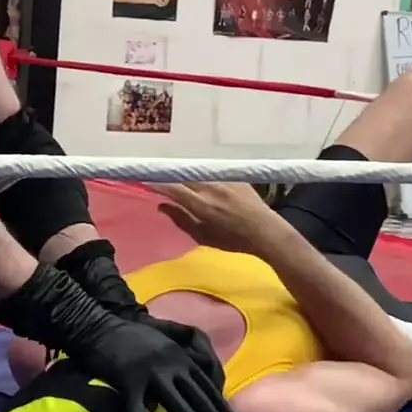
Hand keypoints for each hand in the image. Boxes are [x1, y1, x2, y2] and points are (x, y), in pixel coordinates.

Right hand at [0, 264, 232, 411]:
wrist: (98, 327)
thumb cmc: (129, 336)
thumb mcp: (161, 345)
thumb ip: (176, 363)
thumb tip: (192, 383)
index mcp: (178, 355)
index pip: (205, 382)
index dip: (218, 402)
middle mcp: (170, 362)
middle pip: (196, 393)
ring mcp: (150, 371)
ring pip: (175, 399)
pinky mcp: (128, 379)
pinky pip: (135, 406)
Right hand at [151, 181, 289, 256]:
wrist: (265, 231)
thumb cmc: (233, 240)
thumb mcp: (203, 237)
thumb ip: (181, 220)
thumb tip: (161, 206)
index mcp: (201, 205)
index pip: (172, 187)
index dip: (157, 182)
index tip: (145, 180)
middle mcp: (211, 188)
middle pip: (183, 175)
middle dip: (169, 174)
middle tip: (158, 175)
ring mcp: (223, 179)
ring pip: (197, 172)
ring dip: (185, 174)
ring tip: (177, 175)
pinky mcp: (234, 175)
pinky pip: (212, 171)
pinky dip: (202, 174)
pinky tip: (201, 177)